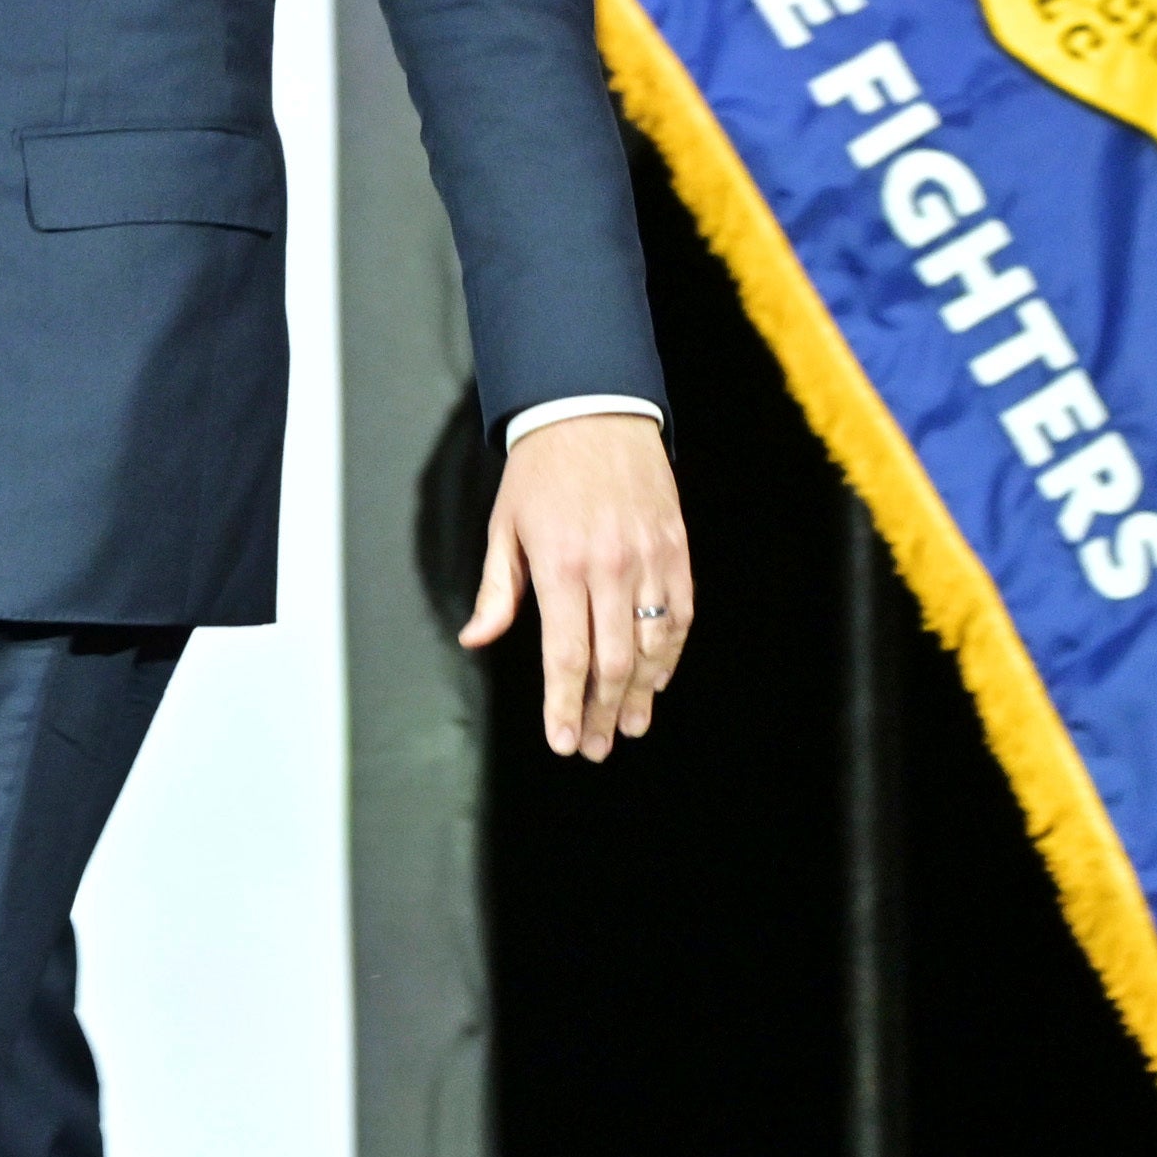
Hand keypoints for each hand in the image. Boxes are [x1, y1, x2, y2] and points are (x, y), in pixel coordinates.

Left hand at [463, 414, 691, 762]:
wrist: (593, 409)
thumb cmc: (541, 470)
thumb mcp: (504, 528)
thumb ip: (497, 591)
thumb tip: (476, 639)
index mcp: (560, 565)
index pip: (566, 656)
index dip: (565, 706)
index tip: (562, 741)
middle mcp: (608, 567)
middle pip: (611, 662)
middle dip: (600, 713)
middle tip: (593, 747)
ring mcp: (648, 557)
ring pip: (652, 646)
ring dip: (640, 695)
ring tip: (628, 727)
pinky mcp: (675, 546)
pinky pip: (679, 613)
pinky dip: (670, 653)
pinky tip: (657, 679)